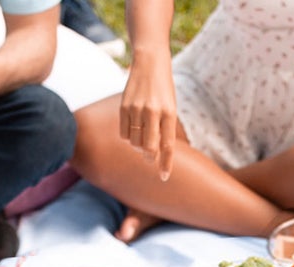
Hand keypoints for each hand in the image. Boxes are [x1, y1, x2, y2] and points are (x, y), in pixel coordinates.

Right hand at [119, 54, 177, 179]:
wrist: (150, 62)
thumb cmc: (164, 90)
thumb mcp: (171, 108)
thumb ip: (165, 129)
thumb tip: (155, 154)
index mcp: (169, 114)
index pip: (167, 146)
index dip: (166, 164)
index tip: (164, 177)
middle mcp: (153, 112)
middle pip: (149, 148)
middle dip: (150, 158)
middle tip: (150, 158)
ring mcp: (137, 109)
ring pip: (134, 142)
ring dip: (138, 146)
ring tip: (142, 138)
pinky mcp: (124, 106)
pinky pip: (123, 133)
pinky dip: (127, 137)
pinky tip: (132, 130)